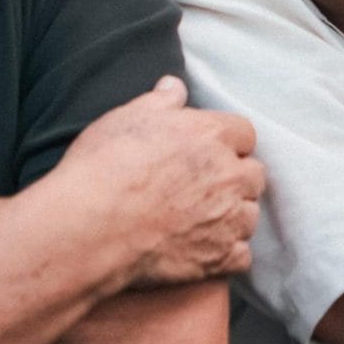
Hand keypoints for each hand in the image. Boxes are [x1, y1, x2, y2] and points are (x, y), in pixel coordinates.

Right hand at [50, 77, 262, 288]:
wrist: (90, 228)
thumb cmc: (104, 168)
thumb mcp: (126, 118)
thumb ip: (160, 101)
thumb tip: (175, 86)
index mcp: (211, 135)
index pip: (244, 133)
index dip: (226, 142)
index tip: (208, 151)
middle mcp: (229, 175)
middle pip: (253, 175)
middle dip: (235, 179)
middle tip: (205, 187)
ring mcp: (228, 219)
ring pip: (250, 216)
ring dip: (233, 216)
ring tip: (203, 220)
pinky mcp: (219, 258)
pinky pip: (242, 257)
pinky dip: (228, 254)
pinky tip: (206, 250)